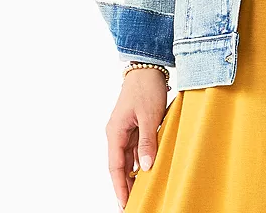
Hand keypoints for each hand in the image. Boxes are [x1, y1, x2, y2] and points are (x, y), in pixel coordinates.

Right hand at [106, 68, 167, 207]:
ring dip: (134, 173)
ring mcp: (125, 129)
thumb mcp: (150, 116)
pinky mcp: (134, 125)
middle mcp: (117, 133)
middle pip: (120, 165)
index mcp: (115, 132)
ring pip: (128, 157)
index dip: (120, 187)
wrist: (147, 67)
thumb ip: (148, 141)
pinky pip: (136, 147)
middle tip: (133, 203)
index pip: (115, 167)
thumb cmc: (146, 88)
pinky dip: (141, 159)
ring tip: (141, 190)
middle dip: (126, 184)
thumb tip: (146, 166)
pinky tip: (147, 168)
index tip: (124, 204)